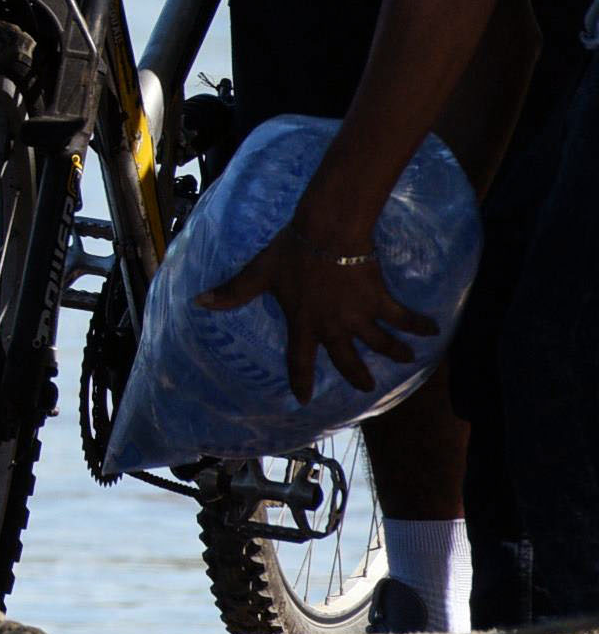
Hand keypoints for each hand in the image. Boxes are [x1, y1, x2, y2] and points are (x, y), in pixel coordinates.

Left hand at [203, 220, 434, 400]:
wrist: (327, 234)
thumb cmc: (291, 252)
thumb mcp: (258, 273)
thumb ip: (233, 291)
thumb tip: (199, 302)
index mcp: (302, 323)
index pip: (298, 359)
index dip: (300, 380)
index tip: (303, 399)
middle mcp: (332, 327)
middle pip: (346, 360)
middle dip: (357, 375)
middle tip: (367, 386)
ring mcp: (358, 317)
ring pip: (380, 344)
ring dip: (394, 352)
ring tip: (406, 358)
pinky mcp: (380, 301)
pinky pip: (403, 318)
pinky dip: (419, 325)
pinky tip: (432, 329)